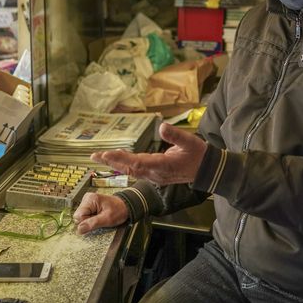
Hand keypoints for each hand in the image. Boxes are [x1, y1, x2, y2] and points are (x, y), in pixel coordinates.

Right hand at [73, 192, 128, 233]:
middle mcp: (87, 198)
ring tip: (100, 217)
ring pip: (81, 217)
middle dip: (88, 221)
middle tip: (99, 219)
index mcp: (90, 199)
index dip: (87, 222)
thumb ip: (92, 224)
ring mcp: (87, 201)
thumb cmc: (118, 210)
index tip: (97, 221)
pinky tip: (98, 216)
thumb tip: (79, 229)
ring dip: (89, 220)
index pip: (78, 216)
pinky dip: (91, 218)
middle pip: (78, 216)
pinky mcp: (89, 205)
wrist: (125, 206)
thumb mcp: (107, 219)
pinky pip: (85, 215)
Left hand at [90, 122, 206, 186]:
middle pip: (130, 168)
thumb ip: (176, 135)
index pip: (137, 162)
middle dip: (112, 161)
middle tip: (95, 155)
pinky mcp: (156, 175)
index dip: (121, 158)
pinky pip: (137, 171)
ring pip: (132, 170)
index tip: (106, 153)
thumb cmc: (200, 155)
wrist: (207, 170)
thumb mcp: (191, 142)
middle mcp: (156, 173)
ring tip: (101, 157)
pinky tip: (118, 159)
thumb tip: (162, 126)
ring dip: (116, 164)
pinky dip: (125, 165)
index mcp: (163, 166)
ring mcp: (156, 176)